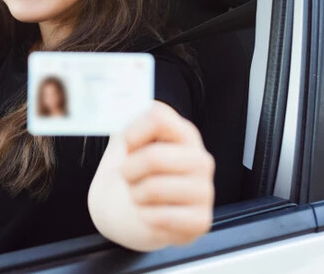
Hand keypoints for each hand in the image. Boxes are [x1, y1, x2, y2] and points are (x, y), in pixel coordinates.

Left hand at [87, 101, 214, 251]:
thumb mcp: (125, 141)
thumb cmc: (131, 174)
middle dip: (129, 170)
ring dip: (136, 195)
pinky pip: (161, 217)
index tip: (127, 145)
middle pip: (154, 156)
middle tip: (128, 176)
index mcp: (184, 133)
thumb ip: (125, 117)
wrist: (126, 212)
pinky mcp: (201, 221)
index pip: (159, 117)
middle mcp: (200, 159)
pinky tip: (150, 214)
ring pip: (154, 188)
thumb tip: (119, 102)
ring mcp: (204, 191)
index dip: (133, 131)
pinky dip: (145, 217)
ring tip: (140, 195)